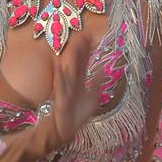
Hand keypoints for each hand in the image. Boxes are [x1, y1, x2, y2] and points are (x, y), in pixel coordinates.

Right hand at [48, 36, 108, 150]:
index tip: (90, 35)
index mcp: (80, 80)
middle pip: (77, 61)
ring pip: (69, 69)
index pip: (84, 61)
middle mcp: (73, 81)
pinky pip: (60, 84)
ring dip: (71, 57)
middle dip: (79, 48)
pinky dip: (59, 73)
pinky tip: (58, 62)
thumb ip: (97, 82)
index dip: (87, 49)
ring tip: (73, 43)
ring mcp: (66, 88)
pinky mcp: (61, 97)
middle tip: (83, 32)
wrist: (67, 129)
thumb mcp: (92, 96)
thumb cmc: (78, 114)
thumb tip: (104, 69)